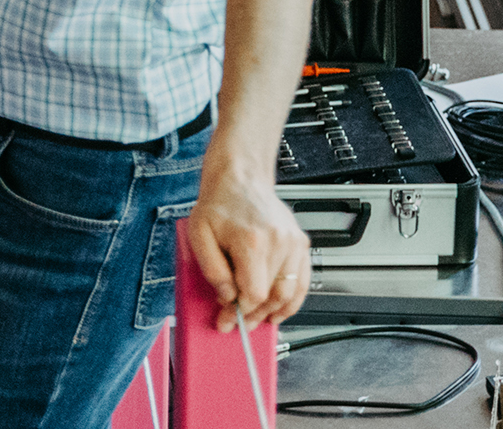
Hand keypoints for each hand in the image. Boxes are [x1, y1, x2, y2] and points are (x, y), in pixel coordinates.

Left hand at [183, 161, 311, 330]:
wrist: (240, 179)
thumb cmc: (219, 205)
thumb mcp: (199, 235)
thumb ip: (212, 270)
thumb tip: (226, 296)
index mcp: (252, 241)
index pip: (253, 293)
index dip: (239, 312)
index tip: (226, 320)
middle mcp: (278, 243)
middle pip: (273, 297)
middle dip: (255, 315)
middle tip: (240, 323)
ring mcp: (293, 243)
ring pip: (290, 293)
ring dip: (275, 312)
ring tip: (259, 319)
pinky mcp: (301, 243)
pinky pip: (302, 281)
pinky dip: (293, 300)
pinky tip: (279, 308)